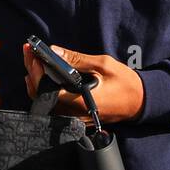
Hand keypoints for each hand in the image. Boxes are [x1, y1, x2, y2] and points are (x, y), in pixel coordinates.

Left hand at [23, 42, 144, 124]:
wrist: (141, 102)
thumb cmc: (126, 83)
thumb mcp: (103, 65)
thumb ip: (77, 59)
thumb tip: (54, 51)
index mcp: (80, 101)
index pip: (47, 89)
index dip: (36, 71)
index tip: (32, 53)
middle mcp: (74, 113)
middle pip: (42, 96)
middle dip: (33, 72)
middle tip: (28, 52)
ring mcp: (75, 118)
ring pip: (46, 102)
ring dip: (36, 81)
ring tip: (33, 60)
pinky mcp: (76, 118)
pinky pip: (54, 105)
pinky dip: (45, 90)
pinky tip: (43, 76)